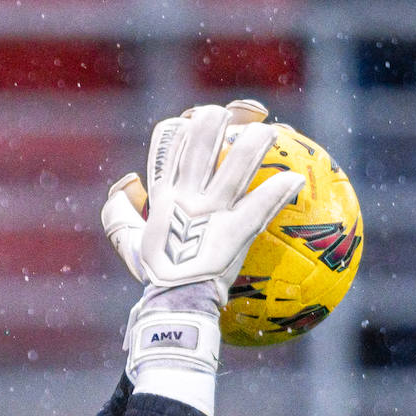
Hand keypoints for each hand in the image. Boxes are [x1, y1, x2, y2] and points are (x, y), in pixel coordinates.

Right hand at [137, 104, 303, 304]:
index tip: (197, 120)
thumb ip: (119, 213)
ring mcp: (210, 212)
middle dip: (216, 120)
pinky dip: (278, 191)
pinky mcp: (233, 232)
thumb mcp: (129, 241)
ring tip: (272, 131)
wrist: (174, 302)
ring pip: (234, 166)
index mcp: (162, 194)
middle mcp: (185, 196)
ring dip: (254, 144)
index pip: (168, 143)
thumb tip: (125, 183)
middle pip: (200, 142)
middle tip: (236, 113)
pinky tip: (296, 180)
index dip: (184, 125)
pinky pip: (259, 207)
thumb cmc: (156, 275)